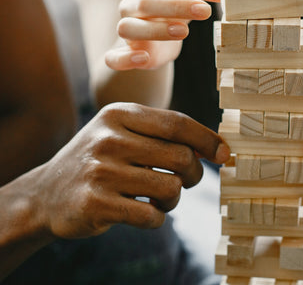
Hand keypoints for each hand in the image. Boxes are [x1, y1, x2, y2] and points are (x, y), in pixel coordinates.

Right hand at [30, 103, 229, 238]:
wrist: (45, 194)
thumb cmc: (98, 160)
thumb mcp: (121, 132)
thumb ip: (161, 134)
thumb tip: (212, 146)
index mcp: (119, 114)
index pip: (178, 123)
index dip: (207, 139)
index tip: (225, 153)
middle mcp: (109, 138)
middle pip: (180, 157)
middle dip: (194, 174)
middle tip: (187, 181)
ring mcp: (100, 171)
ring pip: (171, 189)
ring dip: (174, 200)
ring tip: (161, 200)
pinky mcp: (95, 204)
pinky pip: (151, 216)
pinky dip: (157, 219)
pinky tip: (144, 213)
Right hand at [105, 0, 219, 69]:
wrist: (149, 39)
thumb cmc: (171, 11)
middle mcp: (128, 4)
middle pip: (148, 2)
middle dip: (178, 6)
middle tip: (205, 11)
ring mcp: (122, 28)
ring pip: (129, 28)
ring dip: (156, 30)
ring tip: (184, 32)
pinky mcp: (120, 54)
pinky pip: (113, 57)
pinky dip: (125, 59)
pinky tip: (143, 58)